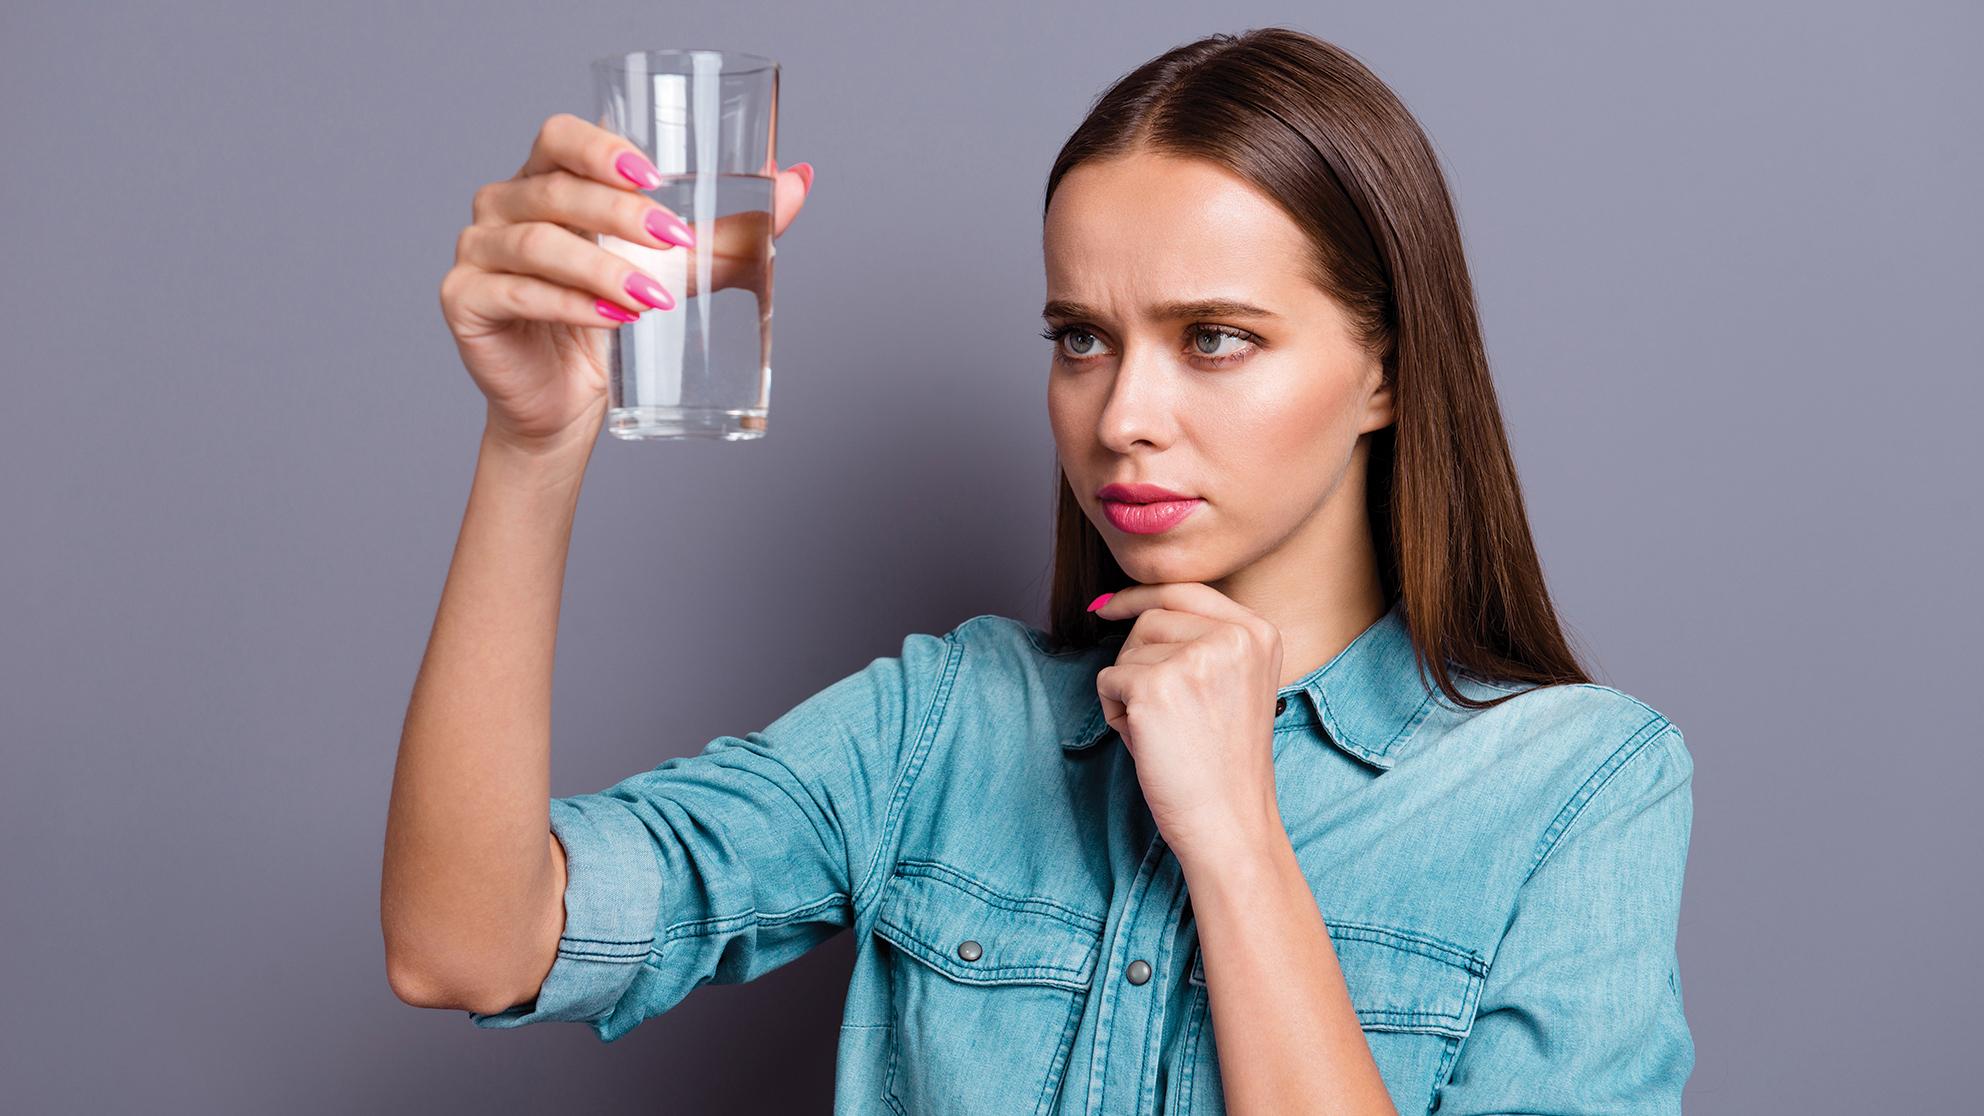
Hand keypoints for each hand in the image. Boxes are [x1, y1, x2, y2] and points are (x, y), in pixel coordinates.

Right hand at [439, 112, 814, 451]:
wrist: (567, 407)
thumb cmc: (615, 325)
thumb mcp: (679, 271)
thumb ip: (731, 230)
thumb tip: (801, 179)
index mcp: (545, 179)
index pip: (560, 135)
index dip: (602, 147)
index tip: (657, 176)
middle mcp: (502, 206)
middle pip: (555, 190)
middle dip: (621, 214)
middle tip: (676, 242)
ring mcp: (478, 253)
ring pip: (537, 243)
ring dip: (602, 267)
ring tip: (652, 298)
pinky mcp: (464, 302)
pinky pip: (517, 294)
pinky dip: (568, 305)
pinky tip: (610, 319)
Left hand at [1090, 582, 1285, 859]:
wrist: (1230, 823)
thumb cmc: (1222, 762)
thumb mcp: (1234, 683)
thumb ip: (1201, 640)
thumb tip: (1120, 601)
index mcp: (1258, 633)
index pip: (1185, 590)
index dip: (1140, 596)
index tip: (1107, 607)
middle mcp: (1232, 638)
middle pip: (1151, 618)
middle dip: (1137, 661)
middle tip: (1161, 712)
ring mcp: (1194, 660)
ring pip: (1127, 649)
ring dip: (1128, 690)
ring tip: (1162, 731)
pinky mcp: (1155, 687)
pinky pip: (1107, 681)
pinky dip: (1114, 713)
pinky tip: (1147, 742)